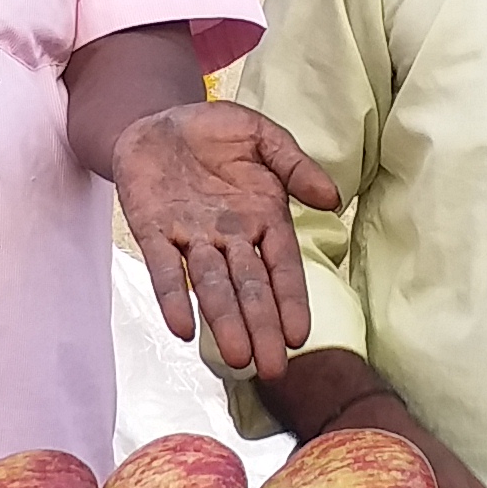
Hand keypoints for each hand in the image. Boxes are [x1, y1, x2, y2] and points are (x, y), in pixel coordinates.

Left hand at [114, 101, 337, 379]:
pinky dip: (173, 297)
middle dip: (261, 327)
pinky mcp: (154, 233)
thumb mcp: (262, 136)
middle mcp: (230, 238)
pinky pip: (165, 270)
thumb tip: (333, 199)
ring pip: (211, 287)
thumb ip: (295, 165)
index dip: (291, 300)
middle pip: (250, 288)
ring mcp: (192, 238)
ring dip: (222, 322)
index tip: (300, 336)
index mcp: (263, 217)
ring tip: (236, 359)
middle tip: (272, 368)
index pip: (282, 266)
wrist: (155, 119)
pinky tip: (181, 328)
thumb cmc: (214, 132)